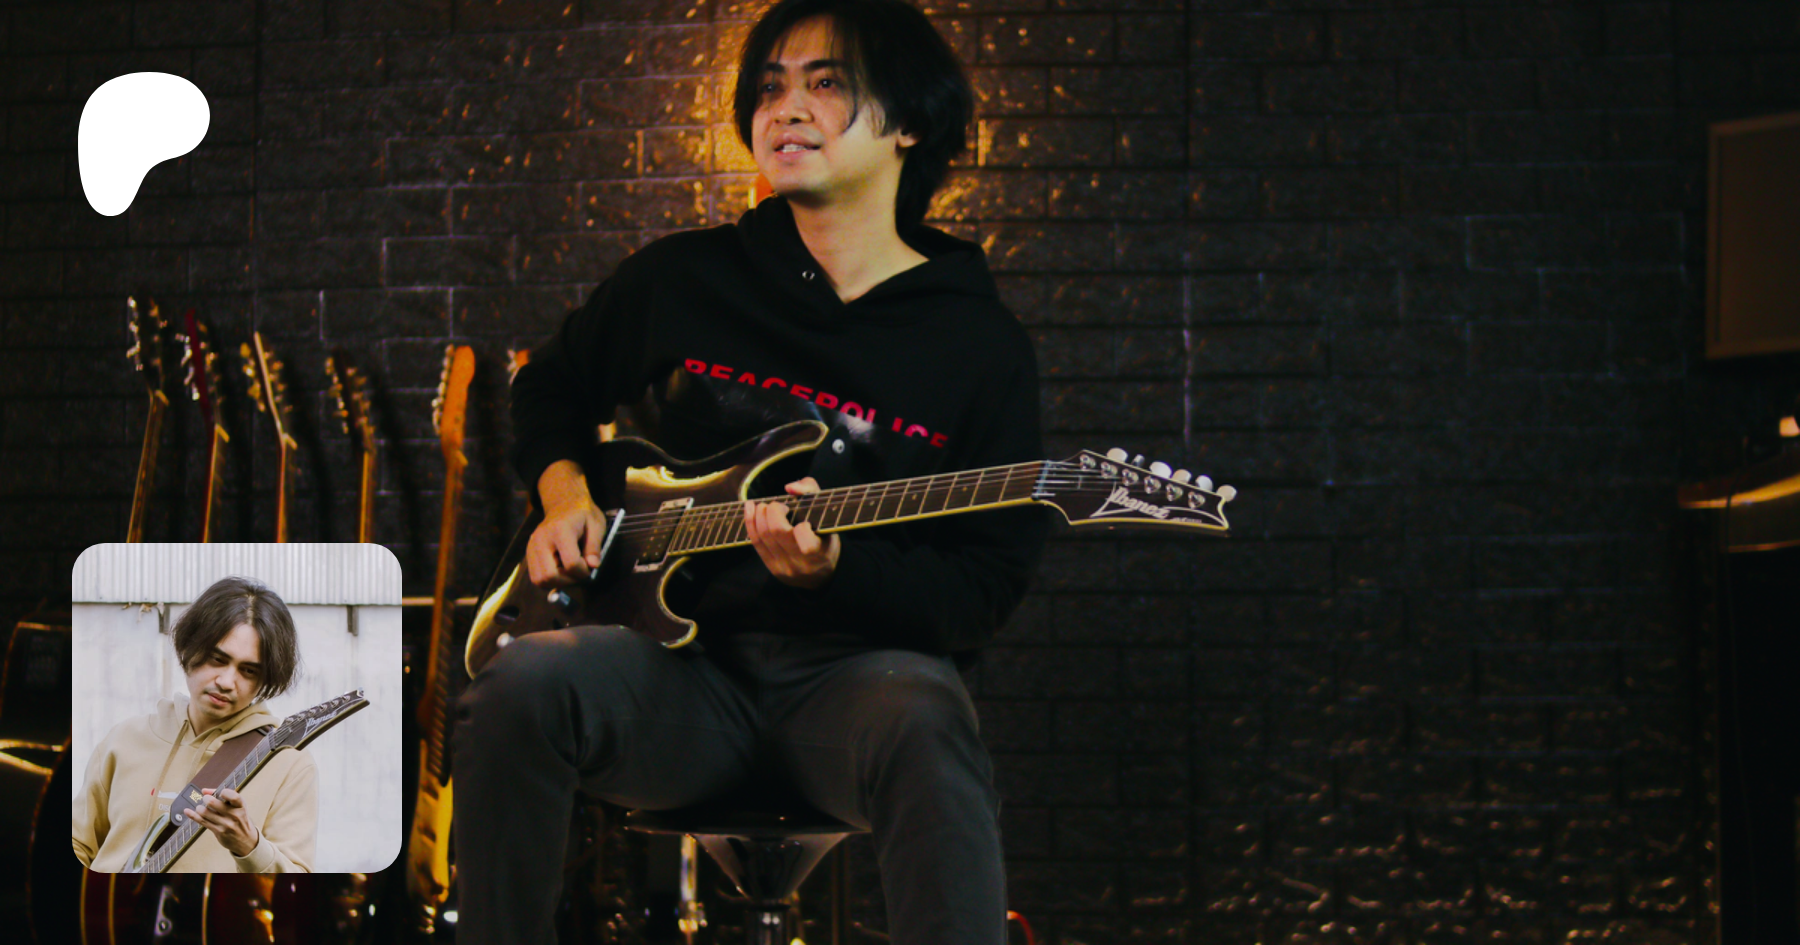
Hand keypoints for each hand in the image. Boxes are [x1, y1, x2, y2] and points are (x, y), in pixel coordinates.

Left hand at [192, 788, 258, 857]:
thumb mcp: (238, 807)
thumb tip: (204, 790)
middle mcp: (234, 815)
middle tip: (206, 799)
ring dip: (199, 808)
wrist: (245, 840)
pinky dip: (192, 815)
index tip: (220, 793)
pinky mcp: (218, 831)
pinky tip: (187, 811)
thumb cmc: (240, 819)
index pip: (233, 796)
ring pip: (205, 812)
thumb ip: (224, 797)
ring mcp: (225, 824)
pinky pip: (202, 821)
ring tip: (201, 808)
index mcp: (241, 806)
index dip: (224, 792)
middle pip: (213, 803)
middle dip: (206, 799)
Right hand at [528, 461, 608, 587]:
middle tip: (579, 573)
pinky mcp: (528, 552)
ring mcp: (532, 546)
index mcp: (560, 530)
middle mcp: (541, 539)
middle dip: (568, 581)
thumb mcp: (596, 525)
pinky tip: (560, 570)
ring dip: (557, 582)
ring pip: (539, 580)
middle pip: (549, 576)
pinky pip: (535, 576)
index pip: (570, 563)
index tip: (590, 567)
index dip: (583, 571)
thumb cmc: (583, 513)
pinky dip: (549, 579)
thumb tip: (593, 566)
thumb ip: (595, 546)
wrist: (563, 503)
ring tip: (570, 572)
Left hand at [744, 477, 840, 589]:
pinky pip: (755, 542)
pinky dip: (750, 522)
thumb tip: (789, 487)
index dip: (802, 528)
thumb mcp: (827, 514)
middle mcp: (801, 564)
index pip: (807, 544)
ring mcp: (784, 567)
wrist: (819, 575)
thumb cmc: (824, 538)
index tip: (805, 521)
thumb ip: (811, 491)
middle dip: (774, 511)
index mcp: (820, 554)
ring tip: (765, 506)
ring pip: (763, 535)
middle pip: (777, 531)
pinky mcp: (771, 567)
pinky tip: (750, 508)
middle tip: (779, 506)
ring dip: (759, 514)